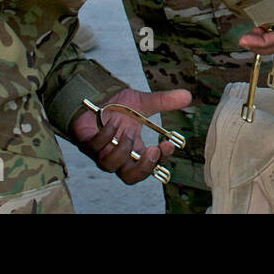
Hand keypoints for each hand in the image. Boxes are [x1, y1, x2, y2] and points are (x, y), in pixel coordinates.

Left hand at [71, 87, 191, 184]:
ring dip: (122, 151)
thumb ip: (163, 101)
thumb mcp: (143, 102)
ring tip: (129, 132)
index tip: (169, 144)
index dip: (160, 160)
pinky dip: (106, 137)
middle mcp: (118, 156)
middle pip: (130, 177)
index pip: (149, 166)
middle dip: (143, 167)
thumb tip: (187, 95)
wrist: (94, 97)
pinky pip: (95, 148)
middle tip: (153, 151)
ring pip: (111, 166)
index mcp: (135, 150)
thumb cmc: (118, 106)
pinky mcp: (86, 143)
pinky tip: (113, 124)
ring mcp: (101, 151)